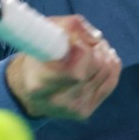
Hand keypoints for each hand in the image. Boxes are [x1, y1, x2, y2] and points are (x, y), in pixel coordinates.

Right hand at [6, 15, 120, 119]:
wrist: (27, 93)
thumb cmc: (36, 58)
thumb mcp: (43, 36)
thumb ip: (69, 28)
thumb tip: (96, 37)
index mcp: (40, 82)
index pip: (75, 66)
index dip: (82, 47)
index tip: (78, 40)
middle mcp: (57, 100)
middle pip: (95, 65)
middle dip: (95, 48)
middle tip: (89, 41)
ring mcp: (73, 108)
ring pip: (105, 71)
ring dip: (104, 54)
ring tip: (94, 47)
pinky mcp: (85, 112)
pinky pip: (110, 82)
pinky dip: (111, 66)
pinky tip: (104, 57)